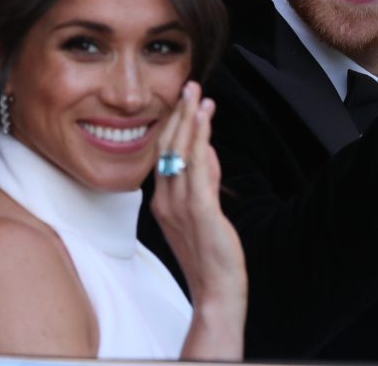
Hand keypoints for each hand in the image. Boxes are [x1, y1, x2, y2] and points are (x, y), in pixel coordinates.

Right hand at [151, 81, 246, 358]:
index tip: (184, 101)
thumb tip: (208, 150)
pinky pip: (197, 168)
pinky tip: (205, 121)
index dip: (173, 125)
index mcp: (162, 201)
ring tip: (197, 94)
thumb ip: (205, 180)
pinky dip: (200, 140)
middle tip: (189, 86)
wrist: (216, 290)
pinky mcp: (199, 211)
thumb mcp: (204, 211)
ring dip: (190, 120)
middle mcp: (165, 200)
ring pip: (181, 152)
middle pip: (168, 148)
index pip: (164, 155)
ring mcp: (179, 205)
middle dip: (179, 115)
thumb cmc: (210, 254)